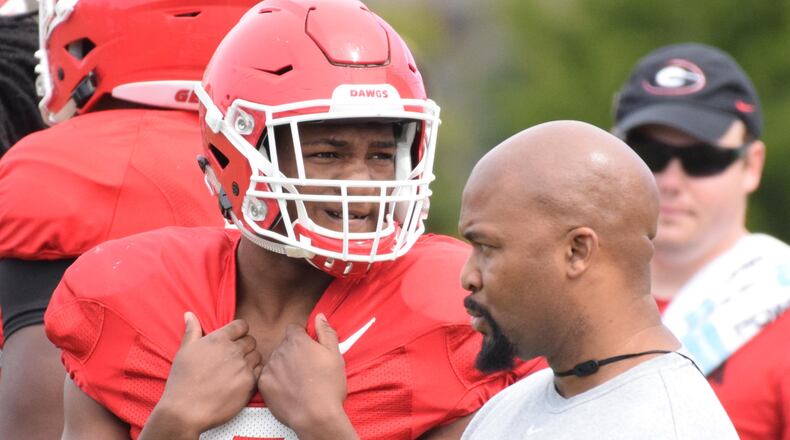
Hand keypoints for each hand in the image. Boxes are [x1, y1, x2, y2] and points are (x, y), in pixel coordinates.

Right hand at [141, 312, 261, 438]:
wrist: (186, 410)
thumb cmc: (182, 380)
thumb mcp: (184, 351)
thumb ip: (192, 331)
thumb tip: (190, 314)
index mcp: (219, 339)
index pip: (242, 325)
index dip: (239, 332)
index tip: (234, 340)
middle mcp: (234, 350)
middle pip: (251, 341)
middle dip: (245, 346)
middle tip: (234, 358)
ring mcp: (244, 366)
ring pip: (257, 356)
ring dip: (250, 360)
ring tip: (237, 370)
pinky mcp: (250, 383)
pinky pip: (260, 372)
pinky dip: (254, 374)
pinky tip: (241, 380)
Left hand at [258, 314, 356, 439]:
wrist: (315, 415)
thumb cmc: (329, 385)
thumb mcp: (335, 355)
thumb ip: (326, 332)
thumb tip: (319, 316)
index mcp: (297, 340)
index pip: (294, 329)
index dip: (303, 337)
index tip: (310, 349)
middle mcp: (280, 350)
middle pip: (284, 345)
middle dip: (293, 352)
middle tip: (306, 369)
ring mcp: (269, 367)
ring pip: (275, 360)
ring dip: (283, 365)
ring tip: (298, 381)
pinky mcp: (263, 384)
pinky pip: (268, 376)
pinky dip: (276, 380)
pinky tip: (288, 389)